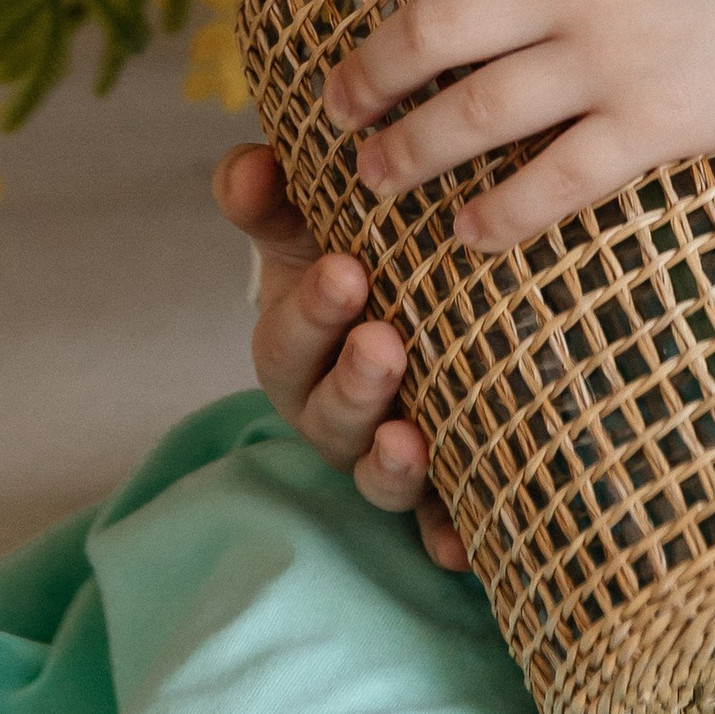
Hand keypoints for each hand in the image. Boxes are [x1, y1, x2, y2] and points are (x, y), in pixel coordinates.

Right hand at [210, 140, 467, 566]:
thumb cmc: (351, 252)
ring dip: (390, 461)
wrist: (408, 299)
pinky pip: (437, 524)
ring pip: (378, 473)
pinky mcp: (438, 491)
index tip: (347, 271)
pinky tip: (464, 548)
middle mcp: (332, 409)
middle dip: (354, 381)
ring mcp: (382, 453)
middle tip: (384, 342)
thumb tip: (250, 165)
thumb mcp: (306, 219)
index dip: (312, 311)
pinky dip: (446, 538)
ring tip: (409, 438)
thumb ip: (271, 194)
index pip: (289, 337)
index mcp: (296, 346)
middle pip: (331, 411)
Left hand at [320, 0, 714, 248]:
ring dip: (409, 151)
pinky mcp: (657, 127)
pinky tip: (469, 235)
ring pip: (476, 114)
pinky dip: (500, 215)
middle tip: (338, 97)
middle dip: (368, 69)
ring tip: (373, 177)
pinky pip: (555, 182)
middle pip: (437, 25)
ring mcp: (616, 59)